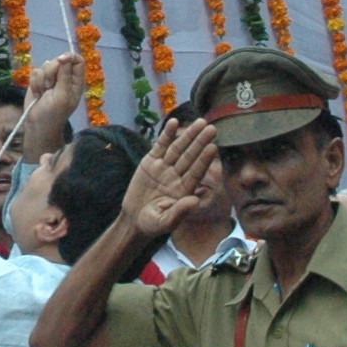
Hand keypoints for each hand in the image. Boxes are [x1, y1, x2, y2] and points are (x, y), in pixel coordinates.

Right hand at [20, 52, 86, 158]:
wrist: (37, 125)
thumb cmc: (53, 114)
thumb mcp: (62, 96)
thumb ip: (64, 76)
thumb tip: (66, 57)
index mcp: (75, 81)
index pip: (78, 61)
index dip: (70, 57)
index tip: (61, 60)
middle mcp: (64, 77)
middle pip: (58, 61)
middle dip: (51, 72)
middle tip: (50, 87)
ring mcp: (51, 78)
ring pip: (45, 65)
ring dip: (42, 80)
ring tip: (43, 93)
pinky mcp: (38, 80)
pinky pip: (35, 72)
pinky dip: (34, 83)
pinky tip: (37, 93)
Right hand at [121, 117, 218, 241]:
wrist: (134, 220)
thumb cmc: (152, 224)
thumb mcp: (165, 222)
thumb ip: (180, 212)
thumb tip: (194, 200)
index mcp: (184, 189)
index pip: (196, 171)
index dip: (204, 159)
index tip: (213, 147)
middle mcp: (177, 175)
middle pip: (190, 156)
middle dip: (200, 142)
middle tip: (212, 128)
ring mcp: (164, 167)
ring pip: (178, 148)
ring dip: (188, 135)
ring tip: (200, 122)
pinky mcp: (150, 162)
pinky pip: (160, 146)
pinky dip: (167, 134)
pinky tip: (174, 122)